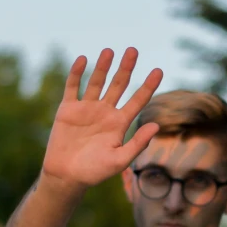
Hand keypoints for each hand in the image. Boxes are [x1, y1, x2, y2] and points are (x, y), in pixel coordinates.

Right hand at [42, 47, 162, 188]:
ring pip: (96, 82)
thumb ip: (138, 143)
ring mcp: (86, 109)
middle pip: (118, 85)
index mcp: (119, 123)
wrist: (67, 176)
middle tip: (133, 50)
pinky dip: (76, 73)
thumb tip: (156, 126)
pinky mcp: (68, 109)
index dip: (148, 86)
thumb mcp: (120, 160)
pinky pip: (72, 87)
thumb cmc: (95, 172)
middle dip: (126, 68)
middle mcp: (105, 112)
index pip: (138, 100)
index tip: (159, 70)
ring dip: (103, 66)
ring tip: (110, 51)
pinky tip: (83, 59)